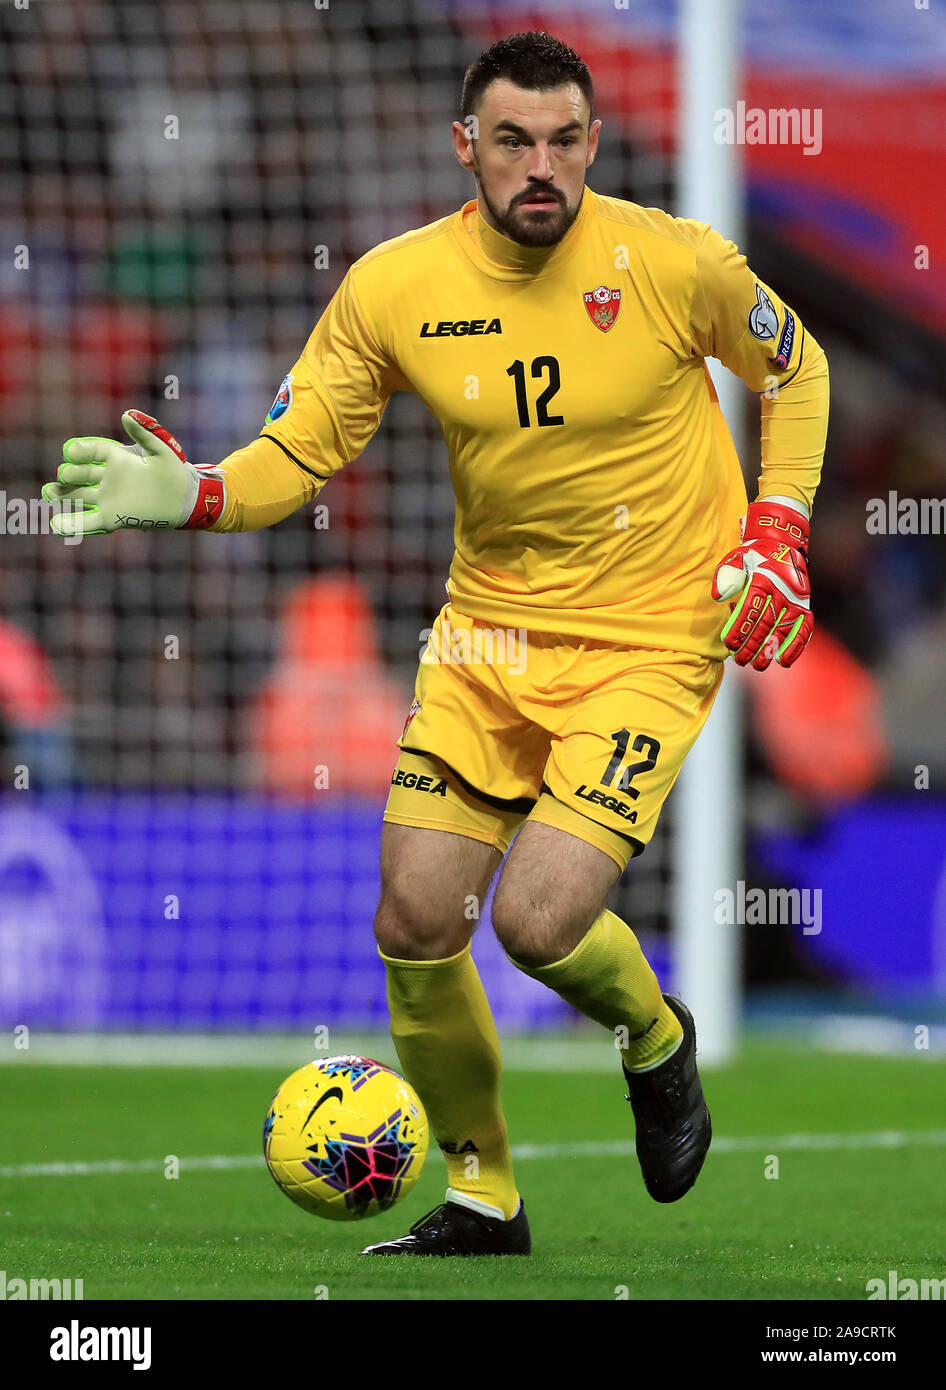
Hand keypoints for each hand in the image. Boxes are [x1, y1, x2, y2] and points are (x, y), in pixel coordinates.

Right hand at [43, 411, 224, 537]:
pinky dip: (73, 524)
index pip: (92, 451)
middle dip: (70, 474)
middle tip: (65, 475)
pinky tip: (57, 524)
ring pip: (78, 495)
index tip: (71, 452)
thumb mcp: (161, 449)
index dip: (80, 451)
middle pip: (80, 474)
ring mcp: (108, 498)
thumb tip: (127, 415)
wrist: (186, 500)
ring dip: (62, 494)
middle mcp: (108, 478)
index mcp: (118, 458)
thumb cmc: (174, 472)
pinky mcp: (112, 518)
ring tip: (49, 493)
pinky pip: (89, 522)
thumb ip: (145, 432)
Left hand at [712, 498, 812, 670]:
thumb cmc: (752, 557)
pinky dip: (797, 646)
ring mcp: (796, 600)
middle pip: (766, 623)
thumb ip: (726, 576)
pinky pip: (804, 630)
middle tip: (740, 661)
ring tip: (758, 665)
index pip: (750, 609)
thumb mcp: (736, 559)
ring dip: (771, 650)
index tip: (729, 645)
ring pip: (784, 629)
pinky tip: (784, 662)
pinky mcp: (805, 607)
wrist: (782, 544)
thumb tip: (718, 596)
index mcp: (763, 579)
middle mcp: (782, 591)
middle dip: (752, 645)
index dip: (740, 629)